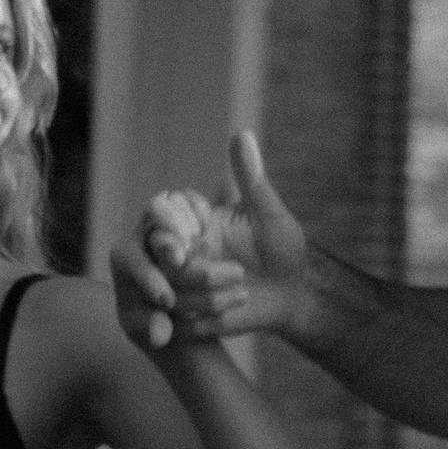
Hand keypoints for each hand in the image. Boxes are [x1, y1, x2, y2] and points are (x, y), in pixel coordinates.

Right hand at [113, 132, 311, 347]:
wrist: (293, 298)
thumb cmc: (285, 251)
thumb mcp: (271, 217)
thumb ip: (253, 181)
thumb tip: (242, 133)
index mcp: (195, 220)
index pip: (162, 208)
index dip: (168, 214)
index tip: (192, 222)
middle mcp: (182, 247)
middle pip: (154, 243)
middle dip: (167, 251)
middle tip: (187, 259)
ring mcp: (181, 282)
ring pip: (165, 280)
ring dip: (200, 287)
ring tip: (242, 289)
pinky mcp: (185, 313)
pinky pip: (175, 314)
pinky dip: (201, 314)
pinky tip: (234, 310)